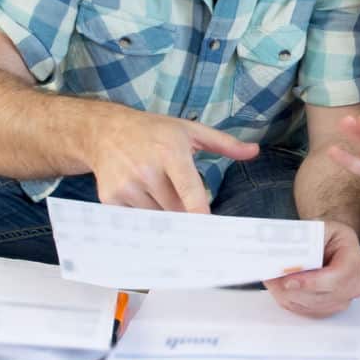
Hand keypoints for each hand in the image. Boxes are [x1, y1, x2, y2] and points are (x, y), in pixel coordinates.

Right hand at [81, 107, 257, 213]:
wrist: (105, 131)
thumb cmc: (153, 131)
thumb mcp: (189, 130)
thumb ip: (224, 143)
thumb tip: (254, 151)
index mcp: (170, 151)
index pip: (188, 189)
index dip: (199, 212)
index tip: (209, 229)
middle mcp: (146, 169)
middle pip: (176, 210)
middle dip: (186, 214)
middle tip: (192, 213)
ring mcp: (126, 186)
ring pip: (158, 218)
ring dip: (166, 216)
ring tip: (162, 197)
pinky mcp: (111, 198)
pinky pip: (137, 220)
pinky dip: (146, 217)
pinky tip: (145, 201)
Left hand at [264, 220, 359, 317]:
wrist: (333, 245)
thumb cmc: (328, 236)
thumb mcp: (320, 227)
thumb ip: (305, 241)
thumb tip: (284, 256)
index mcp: (354, 259)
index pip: (336, 277)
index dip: (310, 282)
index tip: (287, 281)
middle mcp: (353, 283)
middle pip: (321, 295)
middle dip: (293, 290)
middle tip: (270, 280)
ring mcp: (343, 299)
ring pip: (310, 305)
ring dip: (288, 295)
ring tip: (270, 281)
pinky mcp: (330, 309)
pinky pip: (306, 311)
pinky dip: (290, 300)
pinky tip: (278, 288)